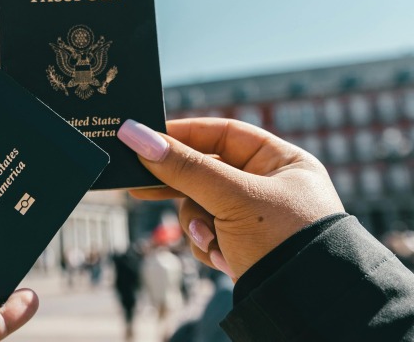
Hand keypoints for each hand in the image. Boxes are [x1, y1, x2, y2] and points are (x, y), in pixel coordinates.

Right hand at [118, 118, 343, 278]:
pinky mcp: (242, 245)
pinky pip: (207, 233)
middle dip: (182, 189)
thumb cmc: (283, 240)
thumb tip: (136, 135)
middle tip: (140, 186)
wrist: (305, 305)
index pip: (223, 134)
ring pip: (200, 206)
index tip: (146, 138)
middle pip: (206, 172)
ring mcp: (254, 218)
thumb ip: (184, 167)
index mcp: (281, 161)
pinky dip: (208, 245)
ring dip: (198, 225)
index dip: (184, 135)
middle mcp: (269, 185)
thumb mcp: (232, 197)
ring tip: (211, 241)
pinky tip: (223, 258)